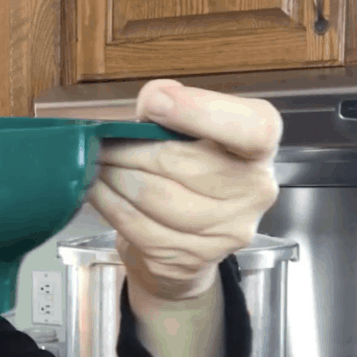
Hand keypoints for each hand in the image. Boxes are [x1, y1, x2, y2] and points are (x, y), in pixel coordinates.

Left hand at [86, 79, 280, 301]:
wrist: (188, 241)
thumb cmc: (187, 172)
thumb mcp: (187, 132)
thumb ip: (173, 108)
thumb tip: (154, 98)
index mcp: (260, 147)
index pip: (251, 128)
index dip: (200, 112)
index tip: (154, 103)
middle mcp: (254, 190)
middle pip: (181, 163)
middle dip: (130, 149)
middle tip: (100, 142)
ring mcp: (227, 230)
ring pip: (154, 196)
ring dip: (113, 176)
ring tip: (97, 164)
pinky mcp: (192, 257)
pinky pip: (138, 225)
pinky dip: (109, 203)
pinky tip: (97, 190)